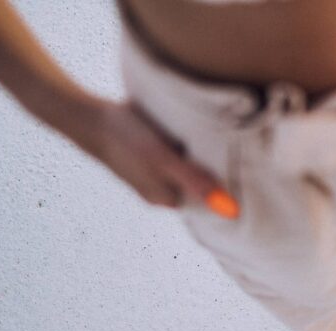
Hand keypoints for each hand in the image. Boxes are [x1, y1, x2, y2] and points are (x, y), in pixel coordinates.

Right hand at [78, 98, 233, 214]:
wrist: (89, 115)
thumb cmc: (126, 139)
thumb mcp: (164, 160)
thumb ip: (195, 182)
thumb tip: (230, 209)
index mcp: (167, 198)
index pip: (207, 201)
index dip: (226, 188)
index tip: (247, 174)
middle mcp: (162, 189)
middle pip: (199, 184)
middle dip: (216, 171)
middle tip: (237, 153)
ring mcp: (155, 172)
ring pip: (189, 167)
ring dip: (202, 156)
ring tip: (220, 140)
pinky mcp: (151, 154)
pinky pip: (178, 153)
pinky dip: (187, 144)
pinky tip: (192, 132)